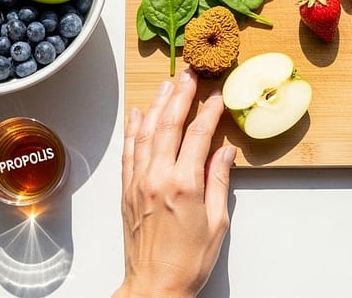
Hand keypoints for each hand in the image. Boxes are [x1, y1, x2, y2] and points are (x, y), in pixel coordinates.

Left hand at [115, 68, 235, 297]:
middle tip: (188, 75)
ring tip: (165, 84)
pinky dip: (133, 129)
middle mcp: (158, 178)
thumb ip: (219, 182)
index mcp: (185, 185)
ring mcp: (138, 183)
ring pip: (145, 132)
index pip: (197, 135)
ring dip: (156, 105)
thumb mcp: (217, 222)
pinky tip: (137, 113)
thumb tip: (225, 153)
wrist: (154, 287)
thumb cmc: (188, 262)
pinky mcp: (127, 191)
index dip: (209, 112)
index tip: (217, 96)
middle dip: (180, 95)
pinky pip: (128, 151)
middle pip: (168, 125)